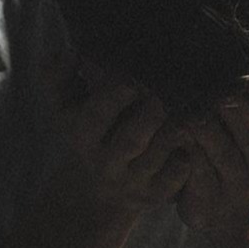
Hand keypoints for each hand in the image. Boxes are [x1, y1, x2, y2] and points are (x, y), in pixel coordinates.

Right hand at [36, 51, 193, 220]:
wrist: (96, 191)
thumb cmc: (89, 132)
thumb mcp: (66, 108)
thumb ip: (57, 77)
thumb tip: (65, 53)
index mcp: (83, 136)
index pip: (95, 117)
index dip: (113, 98)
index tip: (131, 81)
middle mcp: (105, 161)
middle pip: (130, 140)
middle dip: (150, 116)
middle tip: (163, 97)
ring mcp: (132, 180)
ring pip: (156, 157)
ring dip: (173, 133)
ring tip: (184, 114)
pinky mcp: (154, 194)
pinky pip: (175, 176)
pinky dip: (186, 157)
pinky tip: (191, 140)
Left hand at [175, 71, 248, 232]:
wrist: (236, 212)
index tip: (248, 68)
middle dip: (228, 102)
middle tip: (206, 80)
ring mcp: (235, 181)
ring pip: (220, 149)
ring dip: (201, 123)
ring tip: (182, 101)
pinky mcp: (208, 198)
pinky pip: (195, 171)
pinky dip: (183, 149)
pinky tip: (168, 129)